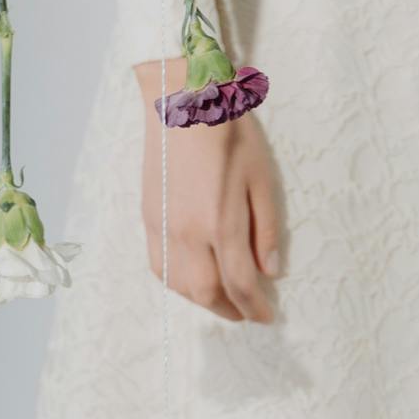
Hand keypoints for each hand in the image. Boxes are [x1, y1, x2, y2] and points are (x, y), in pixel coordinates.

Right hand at [132, 69, 282, 322]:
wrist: (182, 101)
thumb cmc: (231, 133)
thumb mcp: (262, 177)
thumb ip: (265, 228)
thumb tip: (271, 270)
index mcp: (220, 224)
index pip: (239, 283)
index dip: (255, 307)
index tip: (267, 316)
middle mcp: (187, 233)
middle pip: (206, 292)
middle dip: (229, 310)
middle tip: (248, 313)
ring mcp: (162, 227)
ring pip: (178, 285)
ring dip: (202, 300)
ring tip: (223, 300)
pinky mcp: (147, 217)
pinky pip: (158, 266)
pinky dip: (177, 284)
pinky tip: (191, 280)